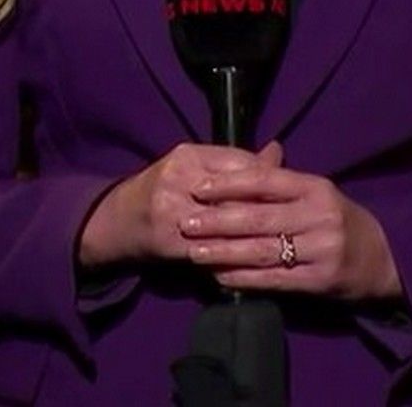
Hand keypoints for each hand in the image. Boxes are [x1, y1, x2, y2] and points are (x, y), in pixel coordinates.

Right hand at [78, 140, 282, 266]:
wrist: (119, 221)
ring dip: (254, 236)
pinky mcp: (169, 243)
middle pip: (235, 195)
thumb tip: (277, 151)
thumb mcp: (196, 168)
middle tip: (292, 224)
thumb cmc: (164, 189)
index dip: (268, 181)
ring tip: (280, 243)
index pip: (240, 165)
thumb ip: (236, 163)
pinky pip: (210, 250)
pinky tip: (254, 261)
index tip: (290, 195)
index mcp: (188, 156)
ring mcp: (172, 212)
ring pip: (225, 224)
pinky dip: (233, 256)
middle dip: (265, 211)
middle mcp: (178, 180)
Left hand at [182, 142, 402, 301]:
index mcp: (315, 187)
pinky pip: (274, 279)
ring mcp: (321, 250)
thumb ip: (281, 181)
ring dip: (224, 252)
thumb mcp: (317, 194)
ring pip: (262, 250)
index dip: (230, 184)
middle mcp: (319, 216)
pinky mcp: (320, 280)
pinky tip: (220, 276)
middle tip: (186, 222)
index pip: (266, 181)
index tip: (198, 188)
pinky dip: (244, 278)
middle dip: (218, 220)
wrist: (383, 259)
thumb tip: (246, 159)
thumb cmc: (340, 220)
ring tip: (194, 252)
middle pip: (259, 217)